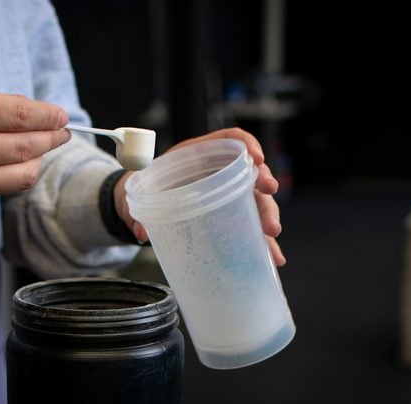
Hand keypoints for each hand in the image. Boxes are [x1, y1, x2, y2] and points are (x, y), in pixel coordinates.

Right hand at [0, 88, 69, 213]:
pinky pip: (3, 188)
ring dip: (38, 160)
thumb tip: (42, 117)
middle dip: (51, 138)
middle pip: (26, 146)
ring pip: (22, 174)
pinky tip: (10, 163)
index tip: (60, 116)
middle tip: (61, 132)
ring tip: (39, 148)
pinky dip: (14, 174)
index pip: (20, 115)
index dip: (48, 116)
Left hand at [114, 127, 285, 265]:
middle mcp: (218, 171)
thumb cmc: (143, 187)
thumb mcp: (138, 191)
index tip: (257, 158)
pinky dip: (262, 242)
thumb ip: (137, 208)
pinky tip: (273, 257)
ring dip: (267, 217)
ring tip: (272, 237)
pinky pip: (250, 226)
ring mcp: (227, 193)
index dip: (247, 144)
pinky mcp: (229, 215)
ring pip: (256, 201)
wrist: (141, 201)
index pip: (231, 139)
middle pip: (251, 174)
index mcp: (198, 154)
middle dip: (264, 192)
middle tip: (266, 207)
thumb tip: (141, 232)